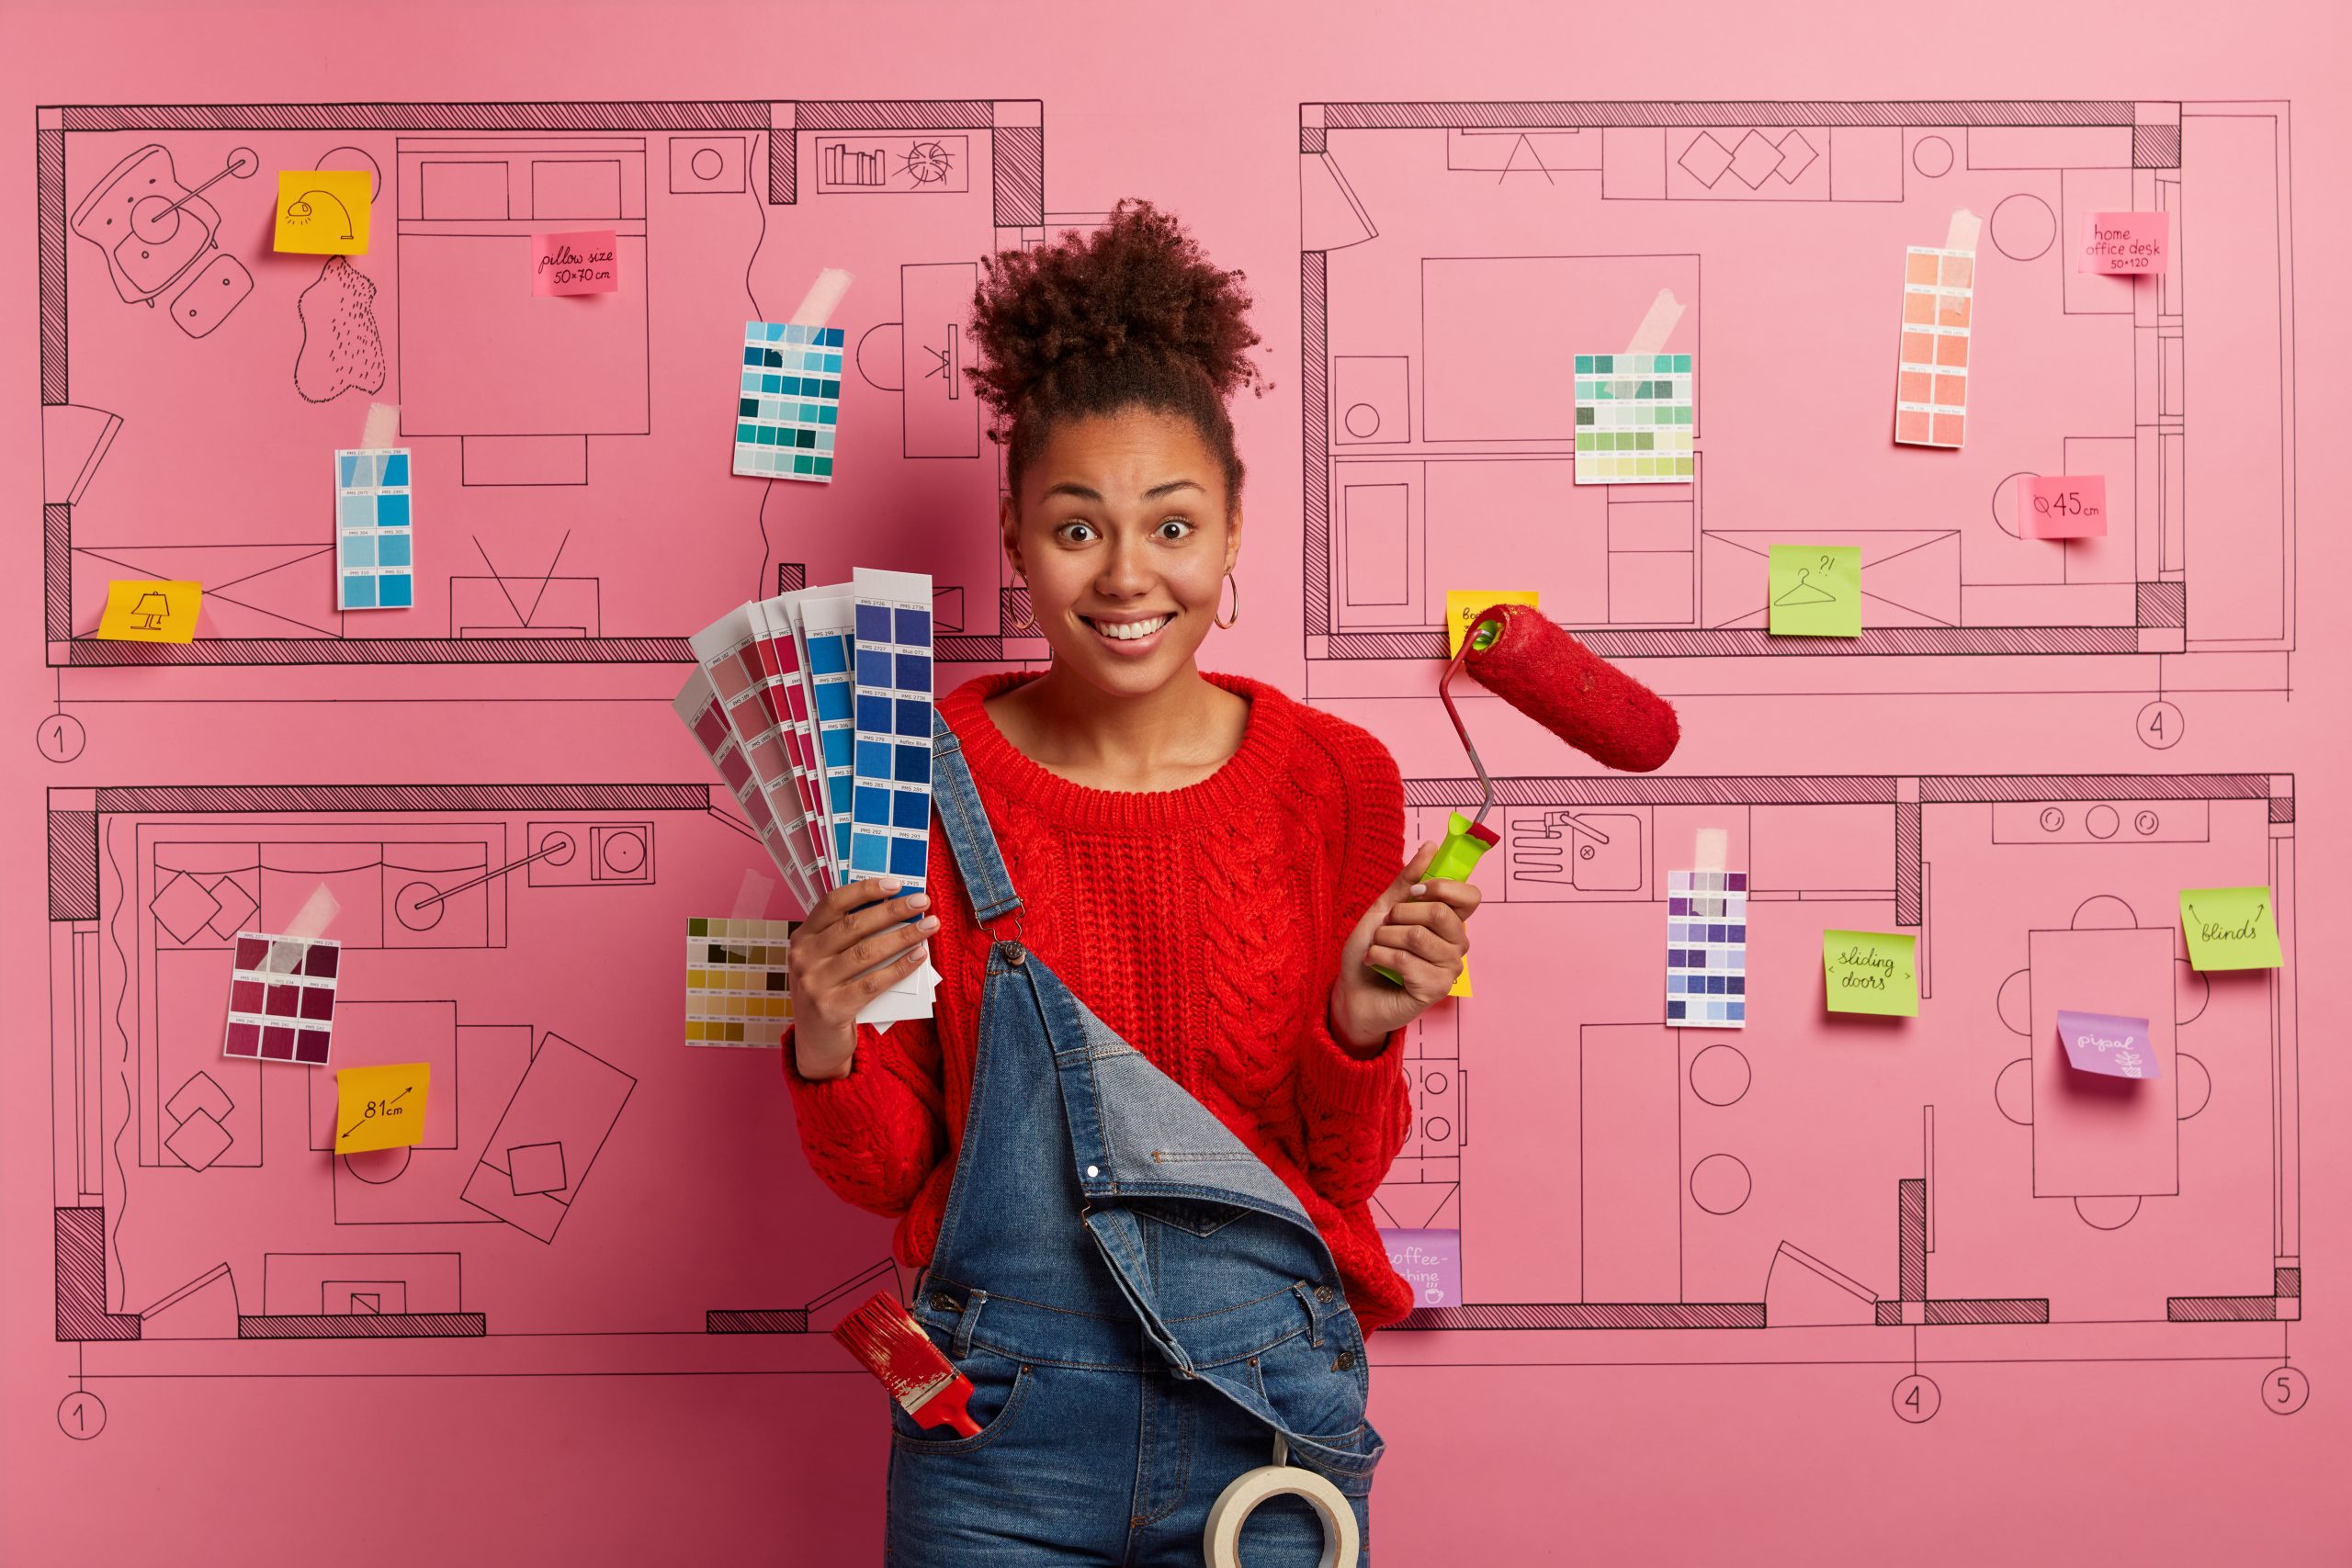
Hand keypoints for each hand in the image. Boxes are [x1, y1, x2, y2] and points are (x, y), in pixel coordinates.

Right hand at [787, 878, 937, 1079]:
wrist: (816, 1043)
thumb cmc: (830, 993)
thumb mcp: (828, 962)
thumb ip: (849, 939)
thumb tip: (895, 911)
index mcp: (802, 938)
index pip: (833, 903)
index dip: (865, 890)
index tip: (896, 883)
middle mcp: (803, 958)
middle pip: (854, 925)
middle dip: (893, 910)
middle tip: (923, 901)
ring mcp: (814, 984)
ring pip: (866, 952)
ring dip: (903, 936)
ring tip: (929, 926)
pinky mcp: (831, 1008)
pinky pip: (873, 983)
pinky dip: (900, 967)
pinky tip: (919, 956)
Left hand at [1327, 843, 1480, 1053]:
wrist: (1352, 992)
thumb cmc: (1371, 950)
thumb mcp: (1385, 908)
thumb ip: (1408, 880)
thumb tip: (1431, 846)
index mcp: (1450, 922)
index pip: (1471, 896)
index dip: (1443, 887)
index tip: (1414, 892)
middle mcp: (1457, 945)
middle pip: (1440, 913)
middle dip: (1399, 915)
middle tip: (1386, 928)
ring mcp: (1450, 969)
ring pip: (1417, 936)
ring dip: (1384, 938)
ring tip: (1377, 948)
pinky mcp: (1436, 990)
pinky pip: (1406, 961)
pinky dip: (1379, 957)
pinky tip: (1376, 963)